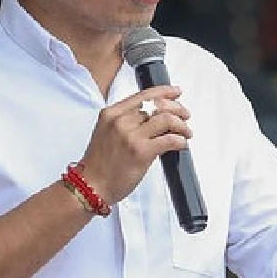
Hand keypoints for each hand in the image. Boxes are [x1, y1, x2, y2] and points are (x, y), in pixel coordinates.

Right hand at [79, 85, 191, 204]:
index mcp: (112, 113)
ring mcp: (131, 136)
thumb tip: (154, 118)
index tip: (176, 93)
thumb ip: (127, 122)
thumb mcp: (107, 133)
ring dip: (181, 125)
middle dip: (177, 109)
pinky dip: (180, 140)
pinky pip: (169, 140)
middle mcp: (121, 121)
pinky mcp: (141, 152)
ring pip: (166, 119)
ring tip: (186, 132)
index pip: (144, 95)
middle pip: (158, 105)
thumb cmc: (99, 164)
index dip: (165, 92)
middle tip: (185, 116)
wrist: (90, 186)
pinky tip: (181, 144)